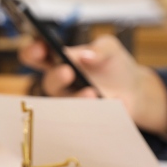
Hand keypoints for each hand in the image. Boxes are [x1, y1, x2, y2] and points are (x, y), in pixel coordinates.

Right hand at [19, 35, 166, 135]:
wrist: (133, 90)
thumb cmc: (115, 65)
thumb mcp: (110, 48)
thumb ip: (99, 48)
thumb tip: (85, 55)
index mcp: (59, 60)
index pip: (36, 56)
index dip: (32, 51)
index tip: (41, 48)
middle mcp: (59, 82)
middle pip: (48, 81)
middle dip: (56, 76)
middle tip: (67, 71)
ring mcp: (68, 102)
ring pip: (64, 104)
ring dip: (75, 97)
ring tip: (91, 92)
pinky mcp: (80, 118)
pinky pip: (78, 118)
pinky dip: (89, 110)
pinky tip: (100, 103)